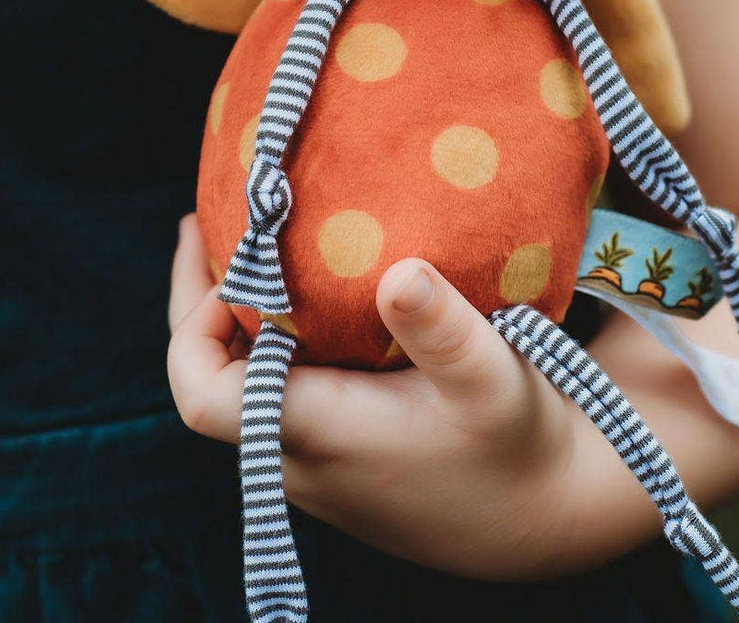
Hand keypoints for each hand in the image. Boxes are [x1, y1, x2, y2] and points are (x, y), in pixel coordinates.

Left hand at [167, 214, 659, 580]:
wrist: (548, 517)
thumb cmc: (519, 445)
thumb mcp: (493, 380)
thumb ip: (444, 328)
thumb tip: (399, 271)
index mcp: (319, 432)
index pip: (203, 396)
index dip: (194, 329)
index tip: (231, 267)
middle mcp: (300, 456)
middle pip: (207, 383)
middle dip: (198, 303)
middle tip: (203, 225)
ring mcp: (314, 462)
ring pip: (238, 388)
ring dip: (232, 321)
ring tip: (243, 249)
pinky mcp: (337, 457)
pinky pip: (273, 395)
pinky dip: (268, 341)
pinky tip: (300, 298)